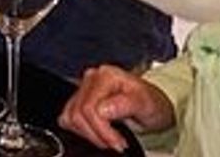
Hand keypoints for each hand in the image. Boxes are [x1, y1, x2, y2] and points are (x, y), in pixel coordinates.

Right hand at [57, 64, 174, 151]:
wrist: (153, 107)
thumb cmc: (150, 104)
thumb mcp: (146, 104)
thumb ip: (126, 104)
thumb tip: (103, 109)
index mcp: (106, 76)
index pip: (89, 108)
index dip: (102, 131)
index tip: (119, 143)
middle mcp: (91, 78)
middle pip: (77, 114)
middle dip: (97, 135)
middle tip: (116, 143)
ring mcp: (83, 89)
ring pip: (69, 117)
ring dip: (88, 134)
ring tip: (108, 139)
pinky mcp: (78, 100)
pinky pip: (67, 119)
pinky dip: (80, 131)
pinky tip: (98, 133)